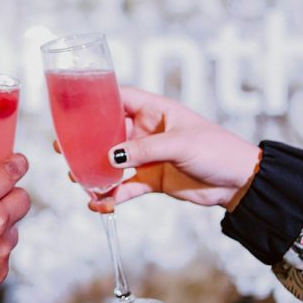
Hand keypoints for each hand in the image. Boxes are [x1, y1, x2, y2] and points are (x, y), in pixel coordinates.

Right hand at [67, 87, 260, 212]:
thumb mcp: (178, 144)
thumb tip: (110, 158)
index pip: (118, 98)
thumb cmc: (216, 150)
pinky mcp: (151, 180)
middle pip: (107, 132)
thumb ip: (142, 150)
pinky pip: (125, 188)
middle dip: (85, 142)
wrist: (239, 182)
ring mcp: (147, 156)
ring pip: (112, 162)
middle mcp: (146, 131)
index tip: (72, 109)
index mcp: (154, 110)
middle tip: (63, 150)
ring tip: (76, 179)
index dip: (95, 101)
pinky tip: (98, 204)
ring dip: (94, 171)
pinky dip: (111, 196)